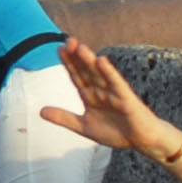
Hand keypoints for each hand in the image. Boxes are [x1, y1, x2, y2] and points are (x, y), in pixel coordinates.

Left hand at [45, 37, 181, 160]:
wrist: (141, 141)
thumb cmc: (116, 132)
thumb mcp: (84, 126)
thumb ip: (64, 118)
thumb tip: (40, 111)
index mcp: (90, 95)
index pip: (77, 76)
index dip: (68, 63)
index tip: (58, 49)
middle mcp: (101, 90)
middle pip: (86, 71)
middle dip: (76, 57)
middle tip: (66, 41)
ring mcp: (114, 92)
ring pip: (99, 74)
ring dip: (90, 61)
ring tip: (79, 47)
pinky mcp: (126, 98)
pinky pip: (116, 83)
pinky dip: (108, 72)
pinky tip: (101, 61)